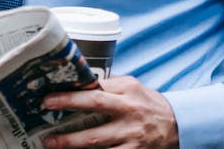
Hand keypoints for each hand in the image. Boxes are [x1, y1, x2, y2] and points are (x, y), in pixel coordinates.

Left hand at [41, 76, 179, 148]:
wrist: (179, 126)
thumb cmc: (148, 104)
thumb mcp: (132, 87)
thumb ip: (109, 85)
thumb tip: (79, 80)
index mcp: (128, 90)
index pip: (96, 87)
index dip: (71, 92)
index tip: (49, 95)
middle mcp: (130, 110)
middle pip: (95, 106)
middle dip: (68, 106)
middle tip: (44, 109)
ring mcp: (132, 135)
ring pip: (96, 140)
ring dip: (71, 142)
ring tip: (51, 143)